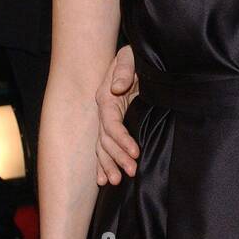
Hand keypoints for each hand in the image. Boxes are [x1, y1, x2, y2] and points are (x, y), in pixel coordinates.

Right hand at [95, 44, 139, 185]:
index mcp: (107, 99)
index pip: (111, 124)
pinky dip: (103, 164)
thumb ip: (124, 69)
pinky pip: (104, 147)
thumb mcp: (128, 57)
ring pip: (104, 147)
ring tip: (117, 181)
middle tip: (131, 172)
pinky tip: (103, 180)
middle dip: (117, 158)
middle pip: (107, 140)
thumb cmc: (133, 57)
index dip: (122, 139)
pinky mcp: (115, 126)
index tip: (136, 152)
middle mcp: (104, 113)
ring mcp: (107, 121)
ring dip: (109, 165)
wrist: (134, 60)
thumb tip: (117, 87)